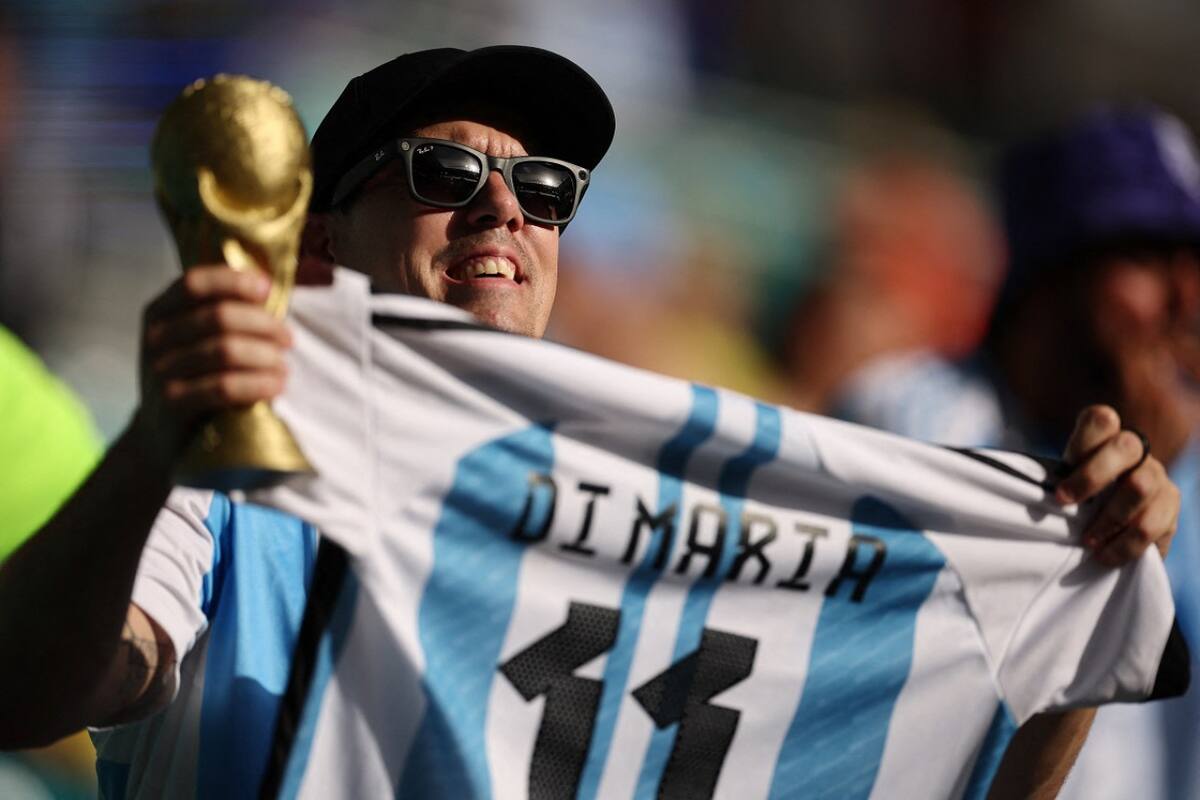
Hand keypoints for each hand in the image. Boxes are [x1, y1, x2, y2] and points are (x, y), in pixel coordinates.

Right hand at [134, 265, 292, 467]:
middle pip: (219, 316)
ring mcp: (161, 372)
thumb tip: (265, 286)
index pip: (194, 283)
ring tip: (284, 367)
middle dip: (263, 324)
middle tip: (288, 339)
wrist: (158, 435)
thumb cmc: (190, 377)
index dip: (234, 281)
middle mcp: (155, 338)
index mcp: (159, 313)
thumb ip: (218, 312)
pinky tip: (277, 385)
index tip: (267, 290)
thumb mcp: (192, 340)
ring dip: (266, 356)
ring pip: (226, 351)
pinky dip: (258, 383)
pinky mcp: (174, 405)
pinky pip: (224, 387)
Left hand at [1055, 405, 1180, 564]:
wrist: (1110, 535)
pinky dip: (1123, 545)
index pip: (1101, 419)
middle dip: (1090, 476)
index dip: (1081, 442)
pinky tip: (1105, 556)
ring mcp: (1157, 477)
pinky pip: (1151, 525)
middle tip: (1063, 502)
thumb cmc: (1078, 505)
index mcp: (1106, 439)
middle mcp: (1137, 453)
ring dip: (1107, 518)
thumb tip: (1028, 490)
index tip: (1059, 478)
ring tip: (1086, 541)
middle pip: (1125, 447)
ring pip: (1140, 487)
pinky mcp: (1170, 508)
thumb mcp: (1064, 487)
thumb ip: (1054, 482)